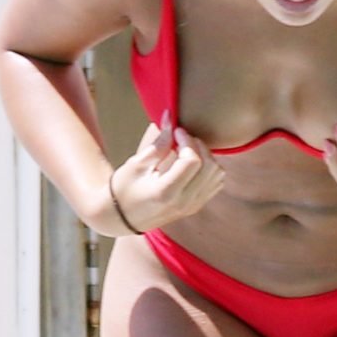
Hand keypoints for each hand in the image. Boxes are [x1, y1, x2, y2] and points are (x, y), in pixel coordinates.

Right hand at [108, 110, 224, 231]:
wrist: (120, 218)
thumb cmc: (123, 189)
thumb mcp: (136, 164)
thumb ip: (159, 142)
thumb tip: (170, 118)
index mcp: (166, 192)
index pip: (192, 161)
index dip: (187, 140)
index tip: (176, 132)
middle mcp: (184, 202)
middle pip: (210, 166)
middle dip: (198, 146)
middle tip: (182, 138)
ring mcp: (192, 207)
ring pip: (217, 174)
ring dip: (206, 156)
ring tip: (186, 150)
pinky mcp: (196, 207)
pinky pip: (215, 183)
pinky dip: (209, 168)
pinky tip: (192, 163)